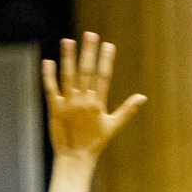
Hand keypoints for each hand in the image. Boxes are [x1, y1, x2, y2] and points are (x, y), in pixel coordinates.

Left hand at [42, 32, 146, 191]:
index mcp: (98, 104)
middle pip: (86, 71)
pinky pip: (51, 88)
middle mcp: (83, 101)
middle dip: (88, 52)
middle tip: (90, 34)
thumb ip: (127, 109)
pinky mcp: (55, 107)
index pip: (103, 77)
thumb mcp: (113, 126)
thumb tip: (142, 97)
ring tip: (68, 41)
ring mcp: (68, 103)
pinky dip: (49, 75)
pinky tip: (49, 61)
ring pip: (68, 75)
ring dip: (68, 57)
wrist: (75, 156)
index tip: (108, 45)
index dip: (106, 60)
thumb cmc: (96, 142)